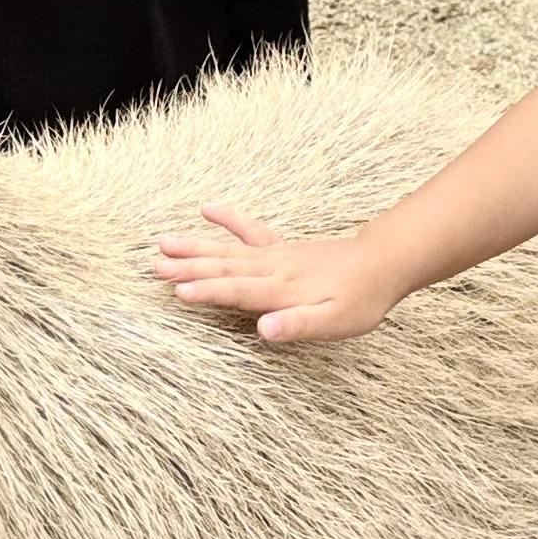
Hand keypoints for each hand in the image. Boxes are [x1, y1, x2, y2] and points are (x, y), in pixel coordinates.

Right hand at [151, 207, 406, 343]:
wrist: (382, 264)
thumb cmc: (359, 301)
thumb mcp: (335, 323)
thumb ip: (298, 325)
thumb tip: (264, 330)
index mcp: (282, 290)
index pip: (238, 291)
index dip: (208, 292)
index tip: (179, 292)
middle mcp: (273, 269)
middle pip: (225, 267)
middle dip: (189, 268)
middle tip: (155, 266)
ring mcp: (275, 256)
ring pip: (228, 250)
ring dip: (196, 248)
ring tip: (163, 243)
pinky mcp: (281, 249)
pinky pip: (249, 231)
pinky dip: (229, 220)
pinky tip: (207, 209)